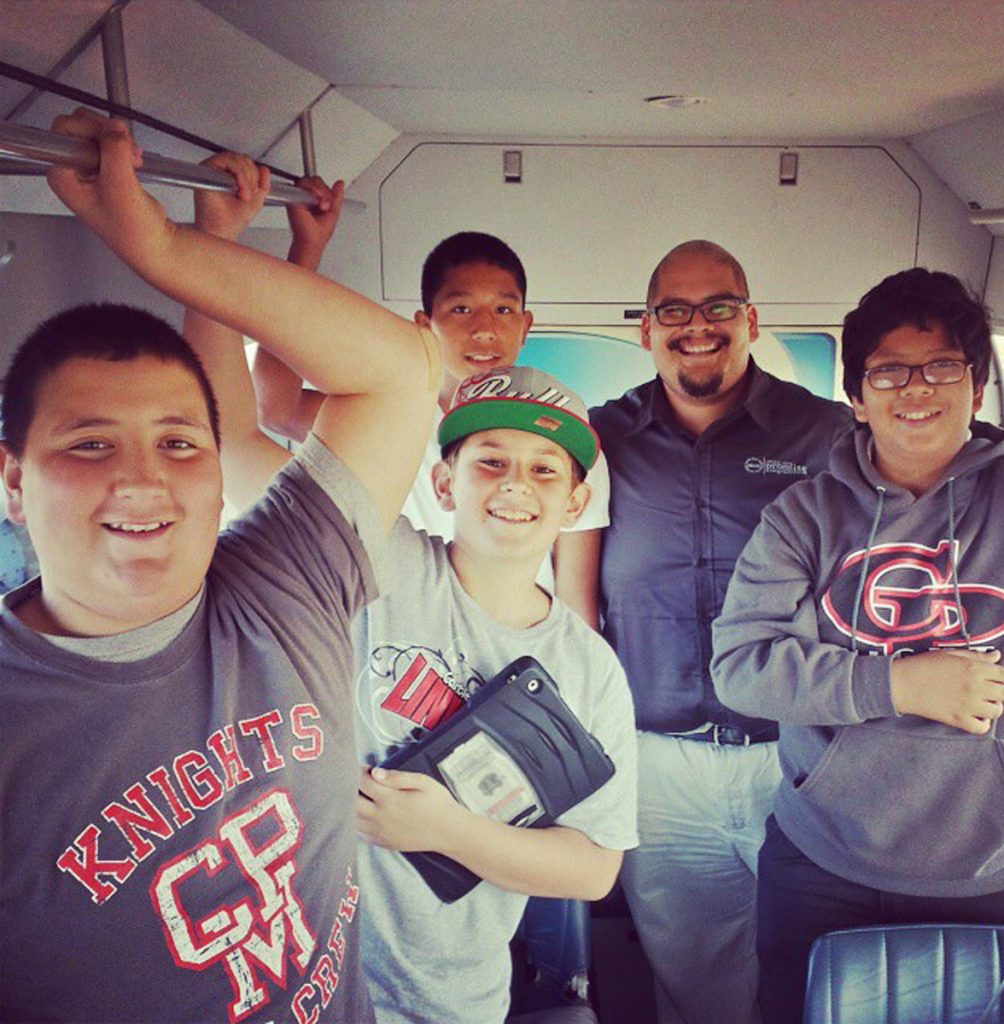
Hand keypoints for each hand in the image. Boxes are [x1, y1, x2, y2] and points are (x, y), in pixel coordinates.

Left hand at [47, 108, 165, 262]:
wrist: (153, 243)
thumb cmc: (132, 230)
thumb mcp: (120, 185)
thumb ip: (114, 150)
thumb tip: (114, 127)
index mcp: (62, 175)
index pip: (65, 131)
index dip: (92, 130)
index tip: (114, 139)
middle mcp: (70, 170)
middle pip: (79, 127)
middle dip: (107, 133)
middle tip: (127, 149)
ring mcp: (86, 169)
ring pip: (96, 133)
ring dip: (119, 141)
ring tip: (134, 160)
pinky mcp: (102, 168)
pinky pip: (108, 143)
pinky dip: (124, 147)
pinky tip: (134, 162)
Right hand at [194, 151, 269, 239]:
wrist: (222, 231)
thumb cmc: (232, 221)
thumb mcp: (256, 201)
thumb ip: (263, 185)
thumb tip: (264, 169)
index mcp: (230, 177)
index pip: (246, 163)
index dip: (255, 174)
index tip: (255, 190)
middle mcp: (220, 172)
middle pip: (242, 158)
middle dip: (251, 176)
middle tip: (249, 194)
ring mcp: (213, 171)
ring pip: (236, 158)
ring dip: (246, 177)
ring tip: (244, 194)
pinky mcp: (207, 171)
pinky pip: (227, 160)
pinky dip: (239, 173)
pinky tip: (239, 188)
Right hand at [287, 177, 343, 261]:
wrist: (312, 240)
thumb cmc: (319, 232)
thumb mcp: (333, 211)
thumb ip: (336, 196)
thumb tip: (340, 183)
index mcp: (314, 199)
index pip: (319, 183)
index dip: (326, 190)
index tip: (328, 204)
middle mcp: (305, 196)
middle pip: (316, 179)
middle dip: (324, 191)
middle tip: (325, 205)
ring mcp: (299, 196)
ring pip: (310, 180)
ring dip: (320, 191)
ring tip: (321, 205)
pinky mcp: (294, 196)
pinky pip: (303, 183)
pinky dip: (312, 191)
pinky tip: (315, 202)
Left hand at [356, 766, 467, 852]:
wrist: (449, 832)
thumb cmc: (438, 804)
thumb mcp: (423, 782)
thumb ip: (397, 777)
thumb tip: (375, 772)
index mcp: (390, 800)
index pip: (362, 782)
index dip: (358, 772)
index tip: (363, 767)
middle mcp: (381, 818)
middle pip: (351, 801)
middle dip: (349, 788)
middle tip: (355, 781)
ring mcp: (380, 832)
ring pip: (352, 818)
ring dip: (351, 806)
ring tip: (358, 795)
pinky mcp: (383, 843)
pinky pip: (360, 832)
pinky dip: (357, 821)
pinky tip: (364, 813)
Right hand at [891, 648, 1003, 733]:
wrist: (901, 683)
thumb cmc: (922, 665)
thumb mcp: (949, 654)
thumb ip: (976, 656)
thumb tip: (996, 657)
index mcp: (973, 668)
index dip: (1002, 678)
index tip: (996, 679)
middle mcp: (975, 686)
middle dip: (1001, 692)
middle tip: (991, 691)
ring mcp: (967, 705)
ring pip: (997, 711)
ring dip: (993, 707)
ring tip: (983, 703)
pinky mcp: (958, 719)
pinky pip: (982, 728)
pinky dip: (982, 724)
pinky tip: (975, 716)